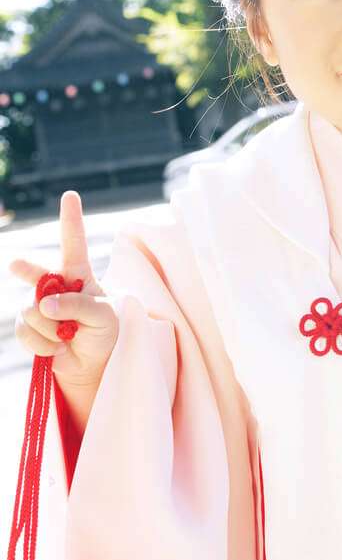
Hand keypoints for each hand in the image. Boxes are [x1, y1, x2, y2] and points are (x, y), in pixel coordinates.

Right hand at [10, 191, 118, 386]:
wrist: (94, 364)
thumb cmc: (106, 332)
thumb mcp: (104, 315)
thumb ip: (78, 305)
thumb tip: (44, 304)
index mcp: (80, 274)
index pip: (74, 243)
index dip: (71, 219)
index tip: (70, 195)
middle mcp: (57, 285)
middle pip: (37, 273)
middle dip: (26, 269)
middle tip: (15, 265)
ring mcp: (40, 305)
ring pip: (32, 310)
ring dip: (50, 328)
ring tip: (67, 336)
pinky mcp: (29, 327)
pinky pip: (26, 331)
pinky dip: (43, 344)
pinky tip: (57, 347)